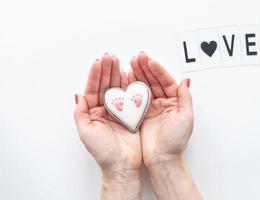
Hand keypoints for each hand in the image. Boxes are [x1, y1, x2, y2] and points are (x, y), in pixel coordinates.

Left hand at [74, 54, 141, 198]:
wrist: (122, 165)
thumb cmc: (104, 153)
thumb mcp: (86, 134)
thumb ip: (81, 114)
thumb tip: (77, 95)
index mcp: (93, 112)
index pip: (92, 89)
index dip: (95, 75)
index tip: (98, 62)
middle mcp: (105, 109)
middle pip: (105, 85)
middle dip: (107, 70)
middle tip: (110, 57)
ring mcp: (119, 110)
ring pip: (117, 88)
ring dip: (117, 74)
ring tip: (118, 61)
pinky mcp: (131, 113)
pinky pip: (130, 96)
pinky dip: (130, 84)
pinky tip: (129, 74)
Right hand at [129, 52, 192, 166]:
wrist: (162, 159)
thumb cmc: (175, 142)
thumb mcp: (185, 119)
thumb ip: (185, 98)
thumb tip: (186, 80)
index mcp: (174, 102)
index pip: (166, 81)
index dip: (158, 70)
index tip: (149, 61)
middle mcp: (163, 102)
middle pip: (154, 81)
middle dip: (146, 68)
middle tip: (137, 57)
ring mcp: (151, 107)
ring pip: (144, 86)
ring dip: (138, 74)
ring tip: (130, 63)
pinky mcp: (140, 114)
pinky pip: (135, 97)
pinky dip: (131, 87)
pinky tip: (126, 77)